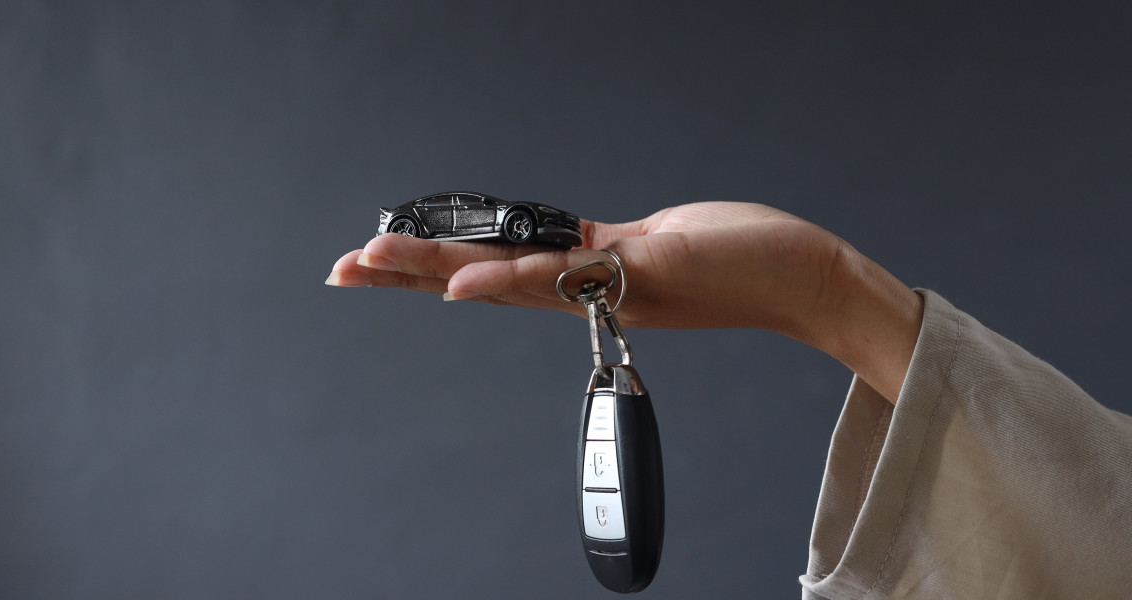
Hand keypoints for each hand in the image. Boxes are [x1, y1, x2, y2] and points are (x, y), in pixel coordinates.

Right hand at [329, 202, 921, 401]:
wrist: (801, 280)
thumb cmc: (729, 258)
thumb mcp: (643, 248)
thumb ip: (593, 253)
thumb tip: (562, 249)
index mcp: (579, 276)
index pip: (488, 268)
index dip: (429, 268)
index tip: (371, 259)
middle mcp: (584, 287)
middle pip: (479, 279)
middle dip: (406, 274)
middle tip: (341, 269)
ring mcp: (608, 281)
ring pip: (505, 278)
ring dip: (435, 272)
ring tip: (372, 263)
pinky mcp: (642, 266)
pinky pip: (564, 275)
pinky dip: (509, 281)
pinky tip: (464, 284)